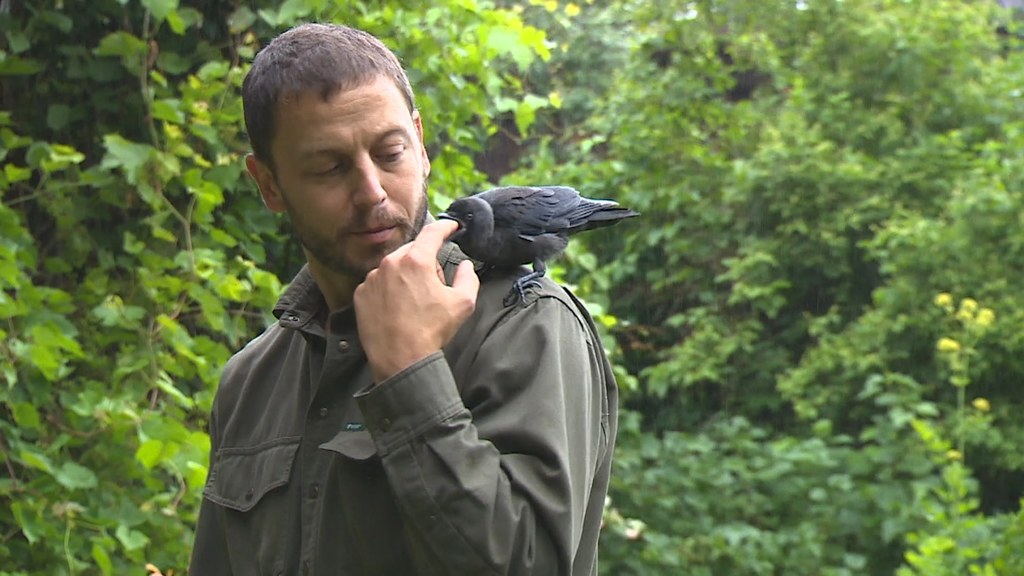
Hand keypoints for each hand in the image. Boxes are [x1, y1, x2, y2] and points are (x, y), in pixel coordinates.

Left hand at [354, 219, 479, 382]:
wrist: (400, 359)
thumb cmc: (431, 331)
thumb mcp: (463, 303)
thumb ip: (468, 277)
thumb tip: (465, 265)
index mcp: (416, 261)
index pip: (433, 232)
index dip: (446, 227)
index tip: (452, 226)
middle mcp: (390, 263)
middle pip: (413, 252)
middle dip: (426, 262)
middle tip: (434, 287)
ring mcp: (372, 278)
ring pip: (394, 267)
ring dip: (405, 277)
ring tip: (414, 304)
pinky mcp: (361, 294)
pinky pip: (378, 284)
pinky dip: (388, 291)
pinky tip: (397, 310)